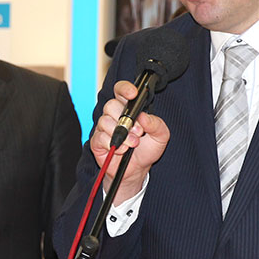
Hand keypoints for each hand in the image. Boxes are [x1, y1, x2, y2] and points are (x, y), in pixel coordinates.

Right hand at [90, 80, 170, 204]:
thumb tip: (142, 117)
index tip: (132, 94)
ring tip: (133, 144)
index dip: (124, 89)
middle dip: (125, 119)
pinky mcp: (97, 142)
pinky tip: (122, 150)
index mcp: (128, 109)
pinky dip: (113, 144)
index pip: (121, 91)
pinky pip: (100, 137)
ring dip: (122, 134)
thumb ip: (156, 123)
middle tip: (138, 131)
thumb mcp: (161, 136)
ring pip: (105, 121)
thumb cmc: (147, 150)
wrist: (137, 170)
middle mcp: (114, 116)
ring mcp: (104, 128)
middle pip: (111, 105)